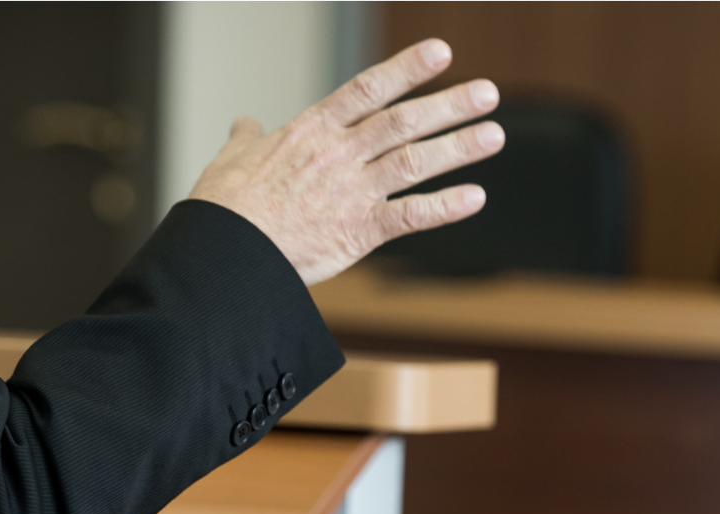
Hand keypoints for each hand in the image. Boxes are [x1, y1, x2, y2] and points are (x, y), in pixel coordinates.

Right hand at [187, 39, 504, 284]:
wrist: (228, 253)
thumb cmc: (226, 209)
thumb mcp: (231, 160)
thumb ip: (246, 139)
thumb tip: (243, 125)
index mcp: (312, 130)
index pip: (368, 88)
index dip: (408, 69)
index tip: (441, 53)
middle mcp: (339, 154)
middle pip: (403, 121)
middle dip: (449, 105)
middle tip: (487, 93)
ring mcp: (352, 191)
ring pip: (415, 161)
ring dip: (458, 147)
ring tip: (493, 134)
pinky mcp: (359, 231)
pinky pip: (411, 216)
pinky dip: (445, 207)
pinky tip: (475, 198)